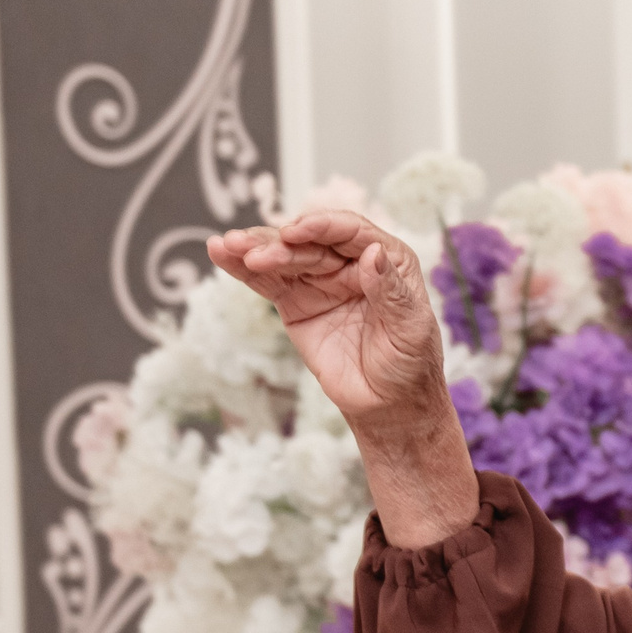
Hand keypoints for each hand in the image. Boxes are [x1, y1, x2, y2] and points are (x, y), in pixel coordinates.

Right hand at [206, 213, 447, 427]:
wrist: (389, 405)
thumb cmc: (410, 364)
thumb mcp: (410, 329)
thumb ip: (391, 292)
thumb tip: (374, 253)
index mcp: (387, 259)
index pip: (351, 232)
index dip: (321, 227)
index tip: (295, 232)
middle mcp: (351, 262)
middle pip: (310, 243)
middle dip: (279, 244)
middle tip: (251, 251)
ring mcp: (320, 281)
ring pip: (284, 257)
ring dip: (253, 249)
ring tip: (227, 246)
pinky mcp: (295, 302)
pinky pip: (268, 281)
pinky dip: (242, 269)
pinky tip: (220, 254)